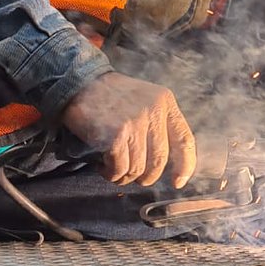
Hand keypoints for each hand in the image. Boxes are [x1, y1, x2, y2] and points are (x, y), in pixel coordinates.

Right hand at [61, 72, 195, 187]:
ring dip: (124, 176)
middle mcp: (154, 111)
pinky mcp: (116, 135)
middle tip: (132, 176)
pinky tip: (102, 165)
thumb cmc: (112, 97)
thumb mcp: (145, 100)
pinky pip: (119, 169)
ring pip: (138, 169)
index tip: (178, 181)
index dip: (185, 166)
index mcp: (165, 102)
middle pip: (159, 161)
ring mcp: (135, 122)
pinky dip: (110, 173)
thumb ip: (159, 124)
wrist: (79, 83)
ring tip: (113, 168)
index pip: (185, 140)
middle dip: (146, 177)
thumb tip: (167, 163)